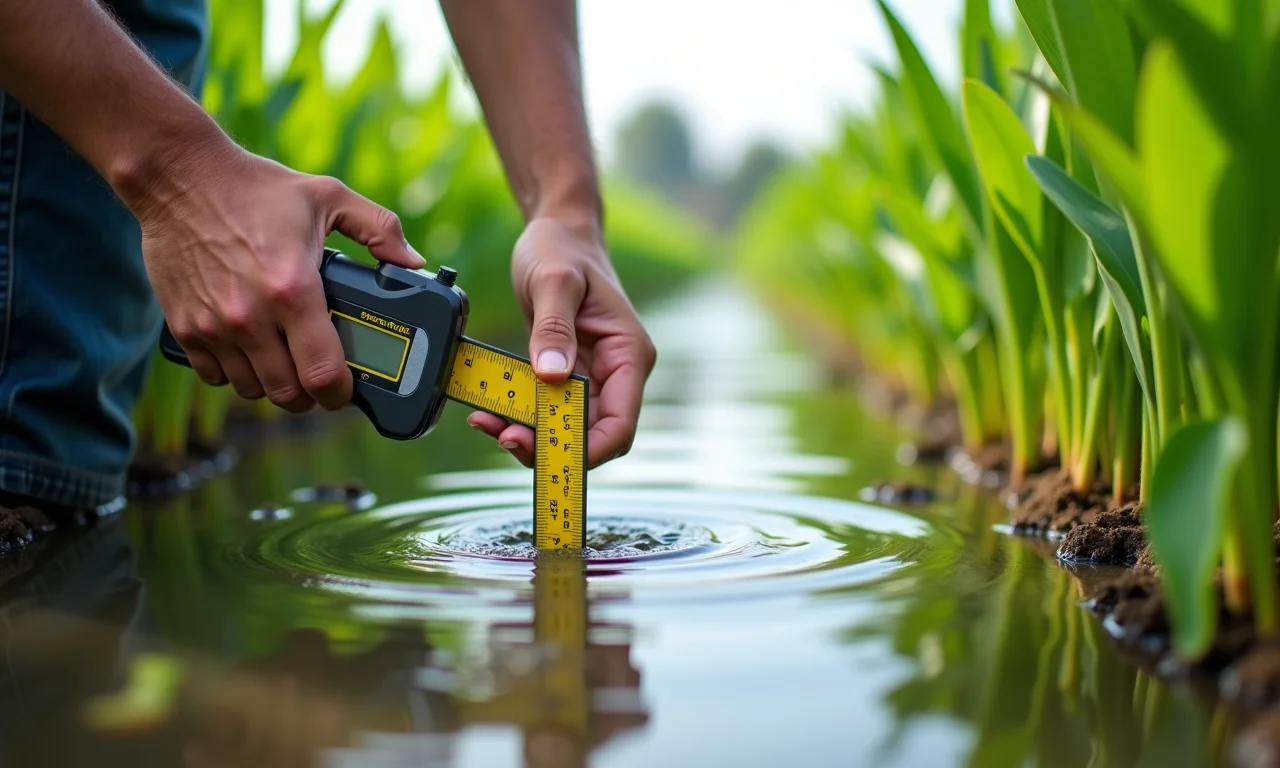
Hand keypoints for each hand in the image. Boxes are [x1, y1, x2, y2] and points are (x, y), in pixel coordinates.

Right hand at [133, 139, 423, 412]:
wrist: (179, 177)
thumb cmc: (256, 188)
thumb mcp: (328, 196)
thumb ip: (379, 228)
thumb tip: (412, 261)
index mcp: (294, 290)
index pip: (322, 374)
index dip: (341, 392)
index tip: (346, 387)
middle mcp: (252, 316)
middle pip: (288, 394)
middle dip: (310, 394)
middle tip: (318, 375)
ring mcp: (214, 326)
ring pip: (251, 390)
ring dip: (273, 384)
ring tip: (285, 361)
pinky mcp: (185, 327)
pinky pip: (214, 377)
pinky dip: (234, 373)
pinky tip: (249, 351)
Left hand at [467, 218, 655, 467]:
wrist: (556, 231)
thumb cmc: (562, 248)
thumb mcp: (554, 281)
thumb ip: (554, 327)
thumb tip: (552, 375)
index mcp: (627, 354)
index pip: (621, 423)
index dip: (591, 450)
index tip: (549, 453)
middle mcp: (614, 372)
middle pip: (591, 434)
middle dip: (550, 445)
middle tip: (503, 436)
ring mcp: (589, 375)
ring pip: (564, 428)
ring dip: (528, 434)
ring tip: (486, 423)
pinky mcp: (564, 374)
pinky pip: (543, 409)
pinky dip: (517, 416)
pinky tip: (486, 411)